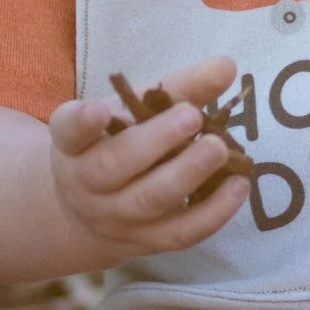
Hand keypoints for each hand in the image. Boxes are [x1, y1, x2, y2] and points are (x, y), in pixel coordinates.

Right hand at [46, 55, 248, 257]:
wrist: (91, 214)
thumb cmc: (116, 145)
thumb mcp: (131, 112)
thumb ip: (177, 88)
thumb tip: (226, 66)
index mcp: (75, 143)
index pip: (70, 130)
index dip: (83, 122)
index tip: (100, 109)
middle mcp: (87, 183)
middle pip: (113, 167)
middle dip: (155, 141)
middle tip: (192, 116)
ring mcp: (116, 218)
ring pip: (150, 200)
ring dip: (188, 174)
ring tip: (221, 149)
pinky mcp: (147, 243)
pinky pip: (181, 232)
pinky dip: (214, 211)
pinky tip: (239, 184)